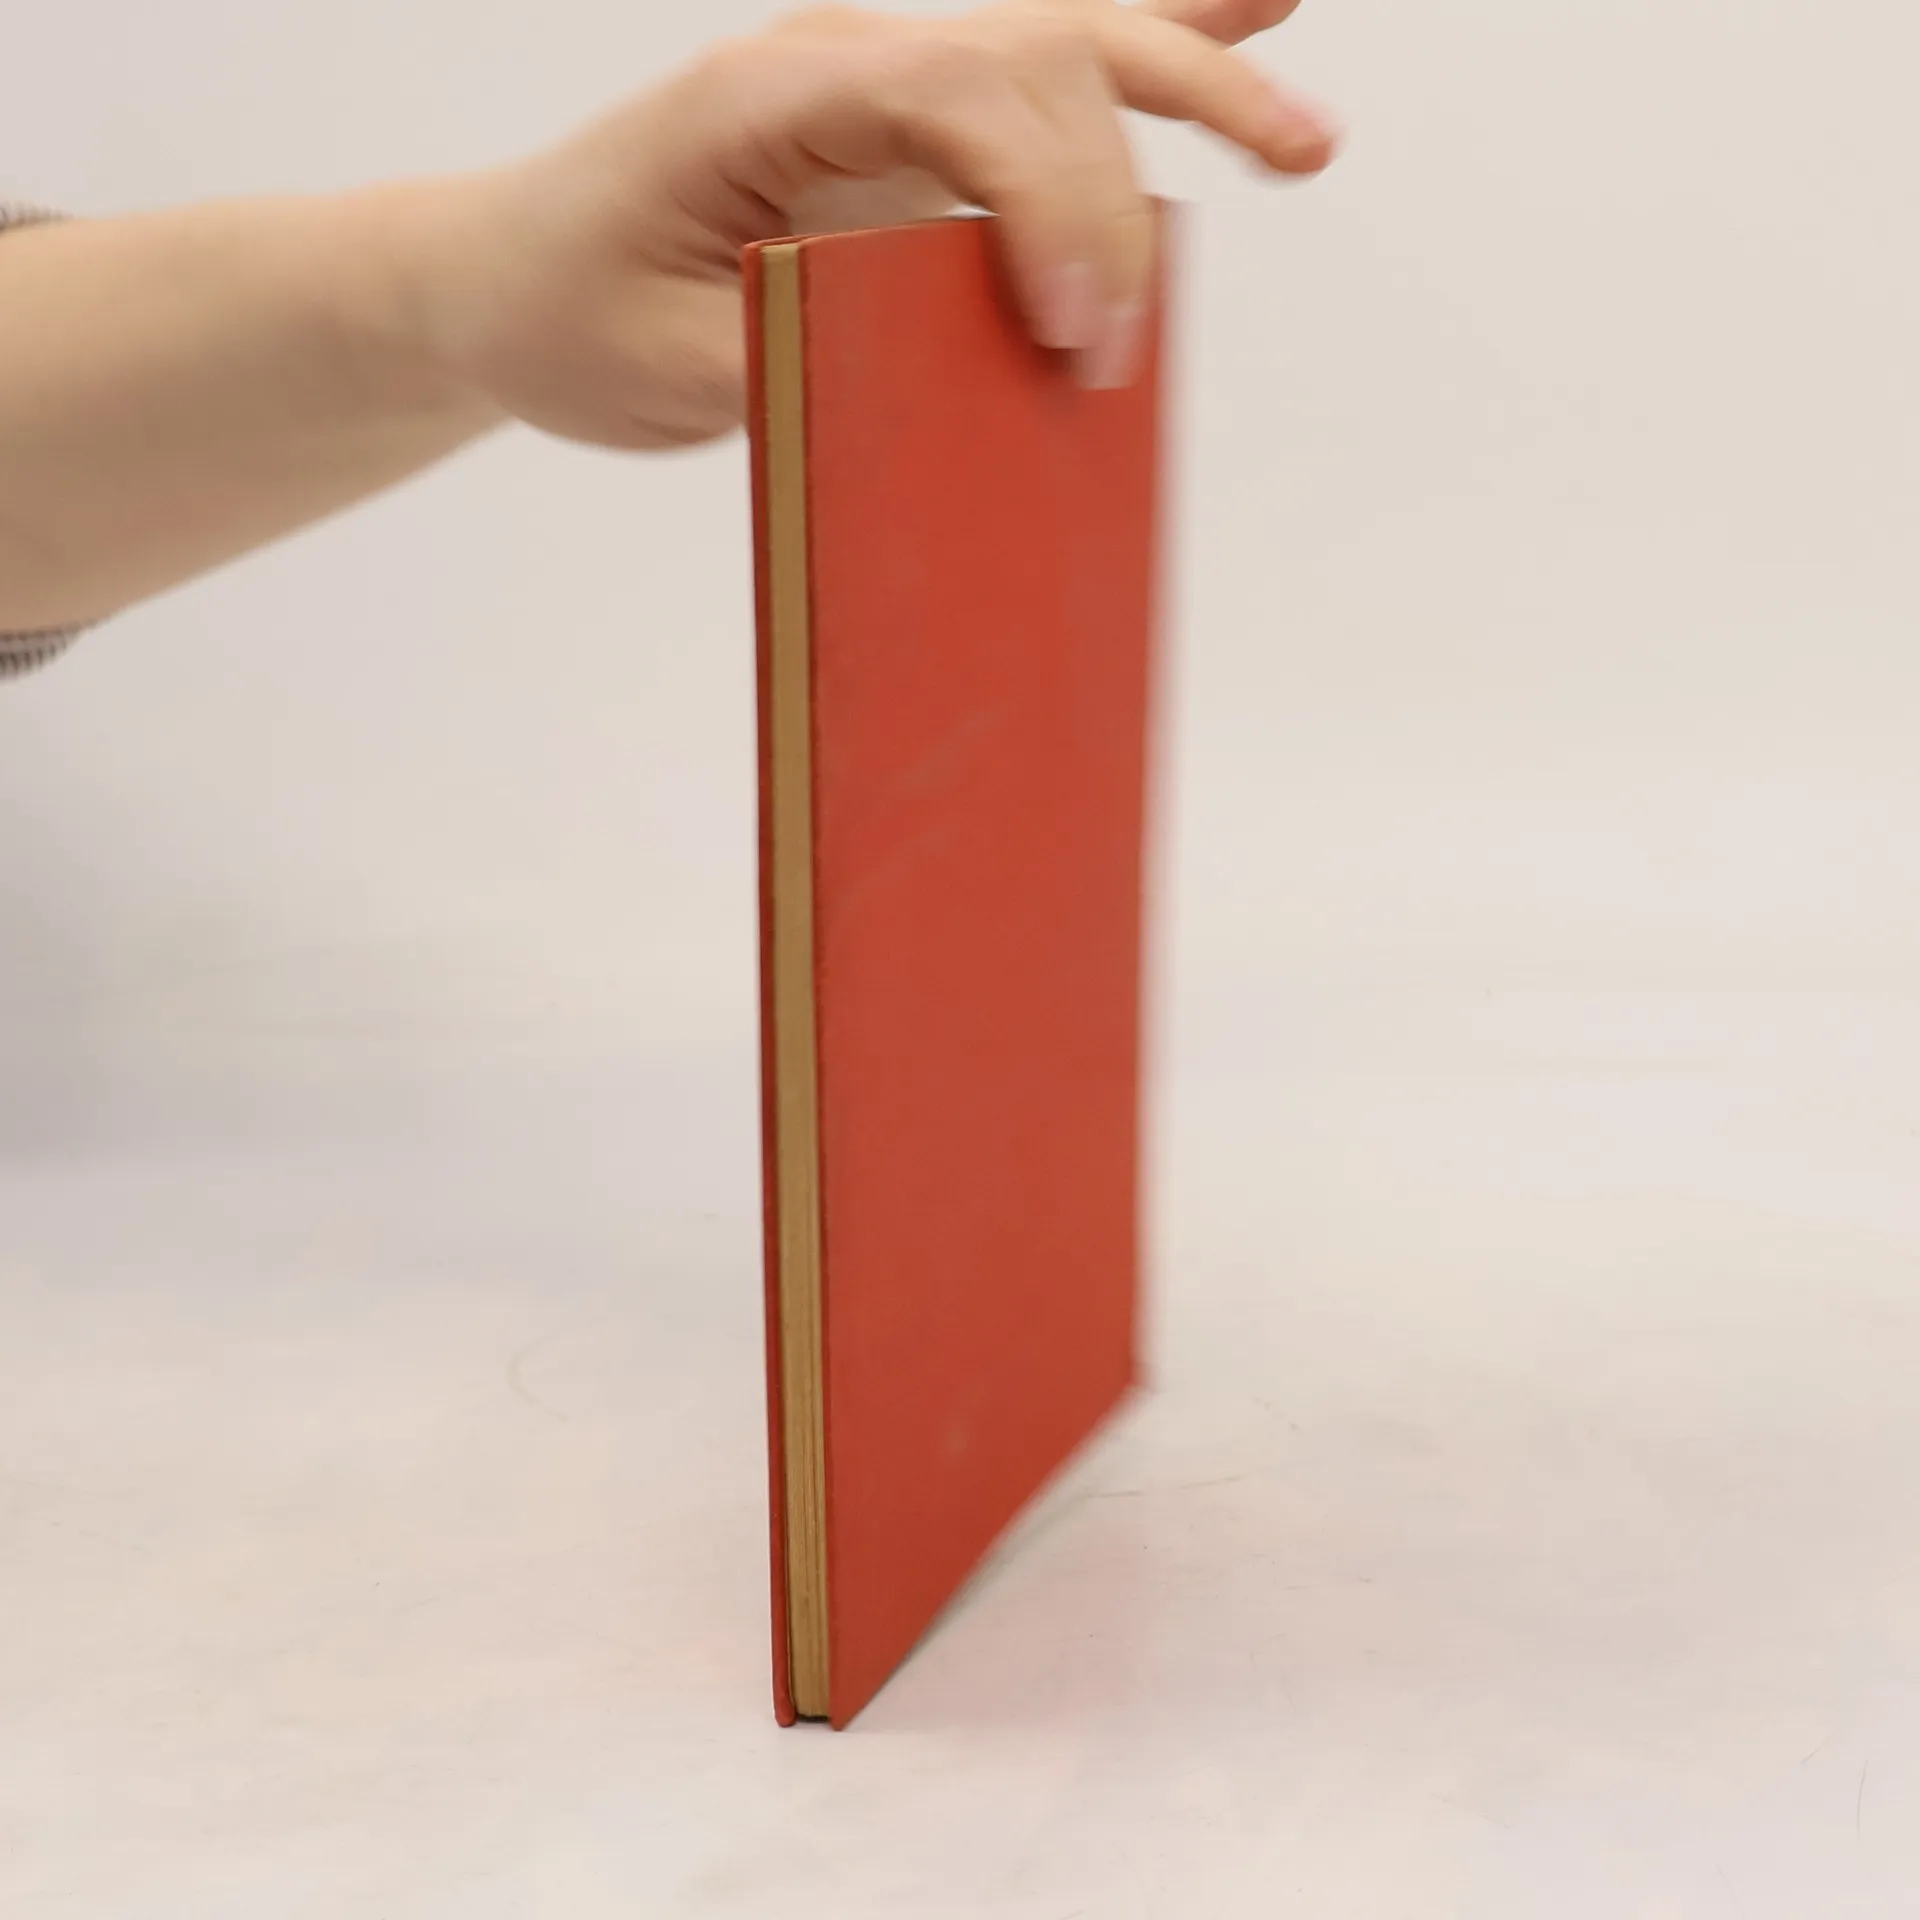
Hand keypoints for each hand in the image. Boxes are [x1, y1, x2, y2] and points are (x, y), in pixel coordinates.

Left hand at [401, 0, 1336, 449]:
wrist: (507, 277)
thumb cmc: (569, 313)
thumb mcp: (664, 369)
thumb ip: (802, 362)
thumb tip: (944, 390)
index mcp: (773, 97)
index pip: (961, 95)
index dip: (1048, 202)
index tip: (1072, 336)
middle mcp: (847, 65)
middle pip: (1038, 62)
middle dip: (1113, 192)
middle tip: (1118, 343)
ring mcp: (887, 91)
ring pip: (1067, 43)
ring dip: (1196, 74)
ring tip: (1307, 146)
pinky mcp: (911, 138)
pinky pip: (1045, 68)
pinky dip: (1161, 37)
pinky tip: (1263, 6)